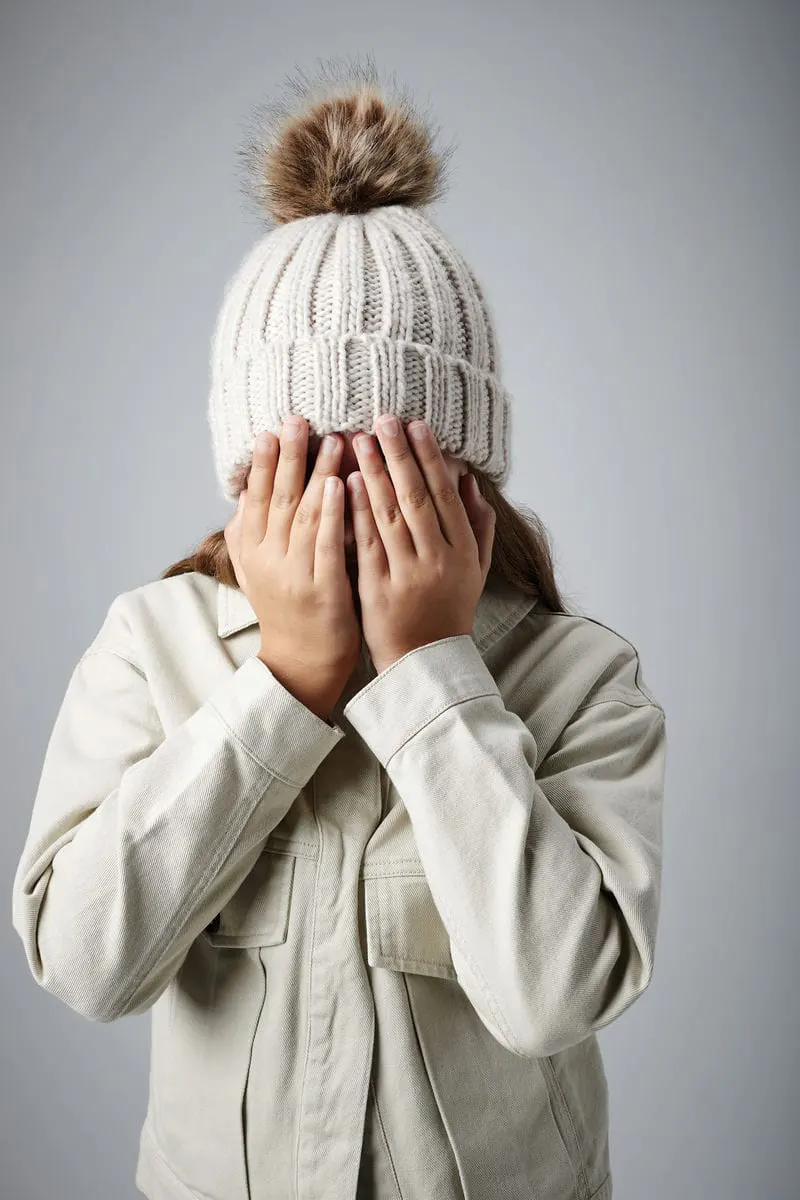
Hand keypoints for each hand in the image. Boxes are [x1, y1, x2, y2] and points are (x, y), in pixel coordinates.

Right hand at [224, 417, 361, 720]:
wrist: (301, 663)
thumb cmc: (286, 610)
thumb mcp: (257, 571)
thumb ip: (248, 534)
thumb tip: (240, 497)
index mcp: (251, 550)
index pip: (254, 497)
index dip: (261, 462)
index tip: (270, 428)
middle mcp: (267, 558)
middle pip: (276, 497)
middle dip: (287, 456)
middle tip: (298, 418)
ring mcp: (293, 573)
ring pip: (302, 515)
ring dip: (316, 474)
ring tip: (332, 440)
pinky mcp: (321, 589)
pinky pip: (325, 544)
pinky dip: (330, 513)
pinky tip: (340, 485)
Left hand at [345, 416, 495, 674]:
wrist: (425, 663)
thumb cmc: (448, 611)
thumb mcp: (475, 571)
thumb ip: (478, 526)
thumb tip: (469, 481)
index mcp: (463, 552)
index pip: (446, 495)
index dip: (430, 458)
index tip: (416, 426)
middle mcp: (439, 561)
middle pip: (418, 498)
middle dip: (400, 456)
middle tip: (383, 419)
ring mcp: (408, 575)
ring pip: (392, 516)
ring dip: (375, 474)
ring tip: (360, 440)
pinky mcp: (378, 590)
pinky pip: (368, 543)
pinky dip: (358, 511)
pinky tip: (347, 482)